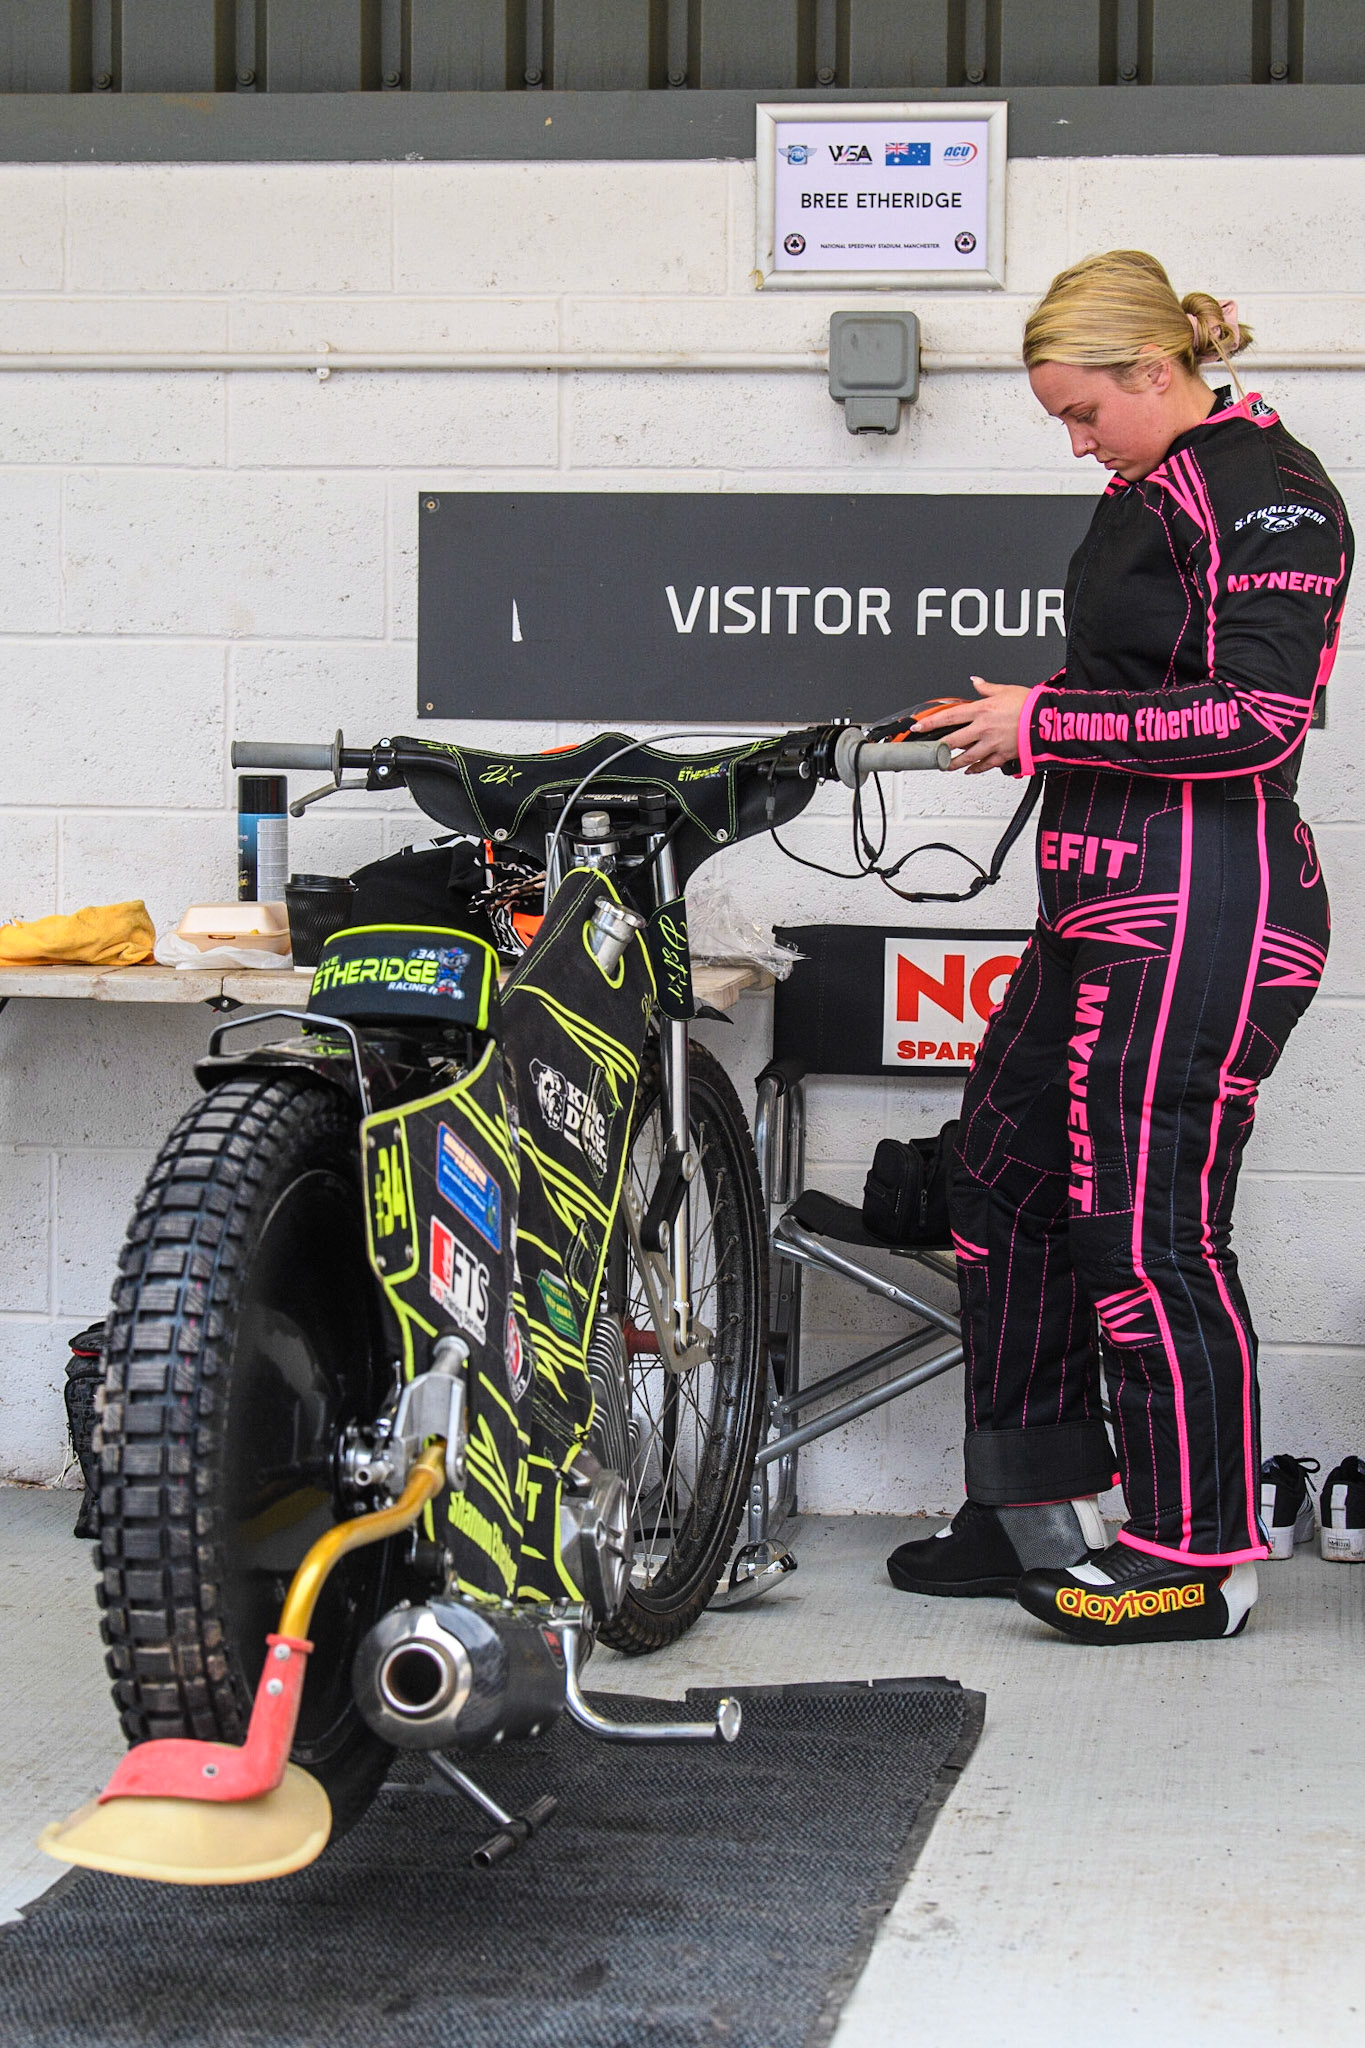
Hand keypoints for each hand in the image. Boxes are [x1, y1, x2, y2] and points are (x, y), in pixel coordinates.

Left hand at [913, 677, 1029, 773]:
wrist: (1047, 720)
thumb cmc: (1029, 704)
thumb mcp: (1006, 689)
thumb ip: (986, 688)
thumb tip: (975, 681)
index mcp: (981, 710)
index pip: (948, 717)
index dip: (930, 723)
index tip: (918, 727)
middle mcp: (983, 728)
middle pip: (952, 741)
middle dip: (937, 748)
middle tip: (928, 751)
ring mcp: (991, 744)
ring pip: (965, 757)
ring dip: (952, 763)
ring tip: (944, 765)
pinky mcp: (1002, 755)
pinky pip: (984, 765)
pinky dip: (975, 769)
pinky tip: (969, 770)